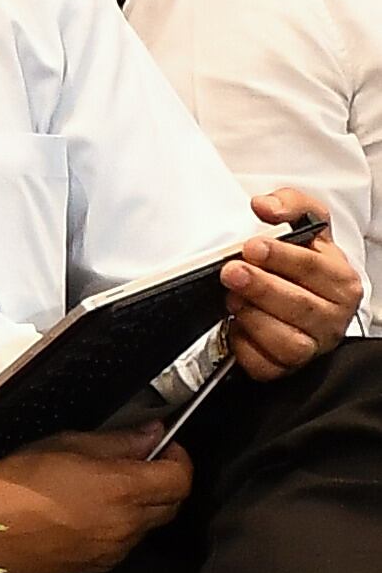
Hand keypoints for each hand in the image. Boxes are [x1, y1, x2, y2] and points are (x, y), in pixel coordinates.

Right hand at [0, 427, 193, 572]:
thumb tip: (150, 435)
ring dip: (142, 505)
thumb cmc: (12, 483)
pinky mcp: (98, 566)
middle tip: (142, 462)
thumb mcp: (64, 444)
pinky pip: (126, 544)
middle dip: (165, 481)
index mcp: (122, 489)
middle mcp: (125, 524)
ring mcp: (114, 549)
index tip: (166, 447)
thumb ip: (117, 441)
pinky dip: (121, 527)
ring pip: (150, 525)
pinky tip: (90, 513)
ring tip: (107, 488)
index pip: (180, 477)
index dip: (178, 457)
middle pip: (173, 503)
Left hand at [224, 188, 361, 378]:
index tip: (252, 246)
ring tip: (234, 300)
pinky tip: (235, 327)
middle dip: (260, 286)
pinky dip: (244, 346)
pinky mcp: (286, 367)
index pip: (314, 268)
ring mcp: (312, 345)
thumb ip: (290, 206)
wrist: (297, 301)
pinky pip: (264, 364)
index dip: (280, 256)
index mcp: (341, 280)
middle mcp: (331, 316)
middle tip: (232, 271)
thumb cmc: (300, 266)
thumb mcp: (304, 227)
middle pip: (299, 304)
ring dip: (252, 317)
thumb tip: (265, 205)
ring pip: (285, 339)